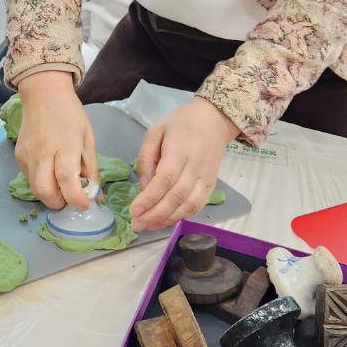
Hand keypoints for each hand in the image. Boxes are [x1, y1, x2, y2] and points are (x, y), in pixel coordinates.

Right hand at [15, 70, 97, 209]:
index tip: (85, 205)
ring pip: (35, 189)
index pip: (66, 179)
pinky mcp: (18, 156)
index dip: (75, 198)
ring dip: (49, 194)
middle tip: (70, 197)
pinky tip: (49, 170)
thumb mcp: (88, 139)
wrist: (43, 94)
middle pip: (45, 191)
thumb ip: (91, 169)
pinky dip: (41, 182)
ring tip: (61, 185)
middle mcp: (42, 152)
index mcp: (65, 146)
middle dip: (59, 203)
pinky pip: (29, 178)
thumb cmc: (70, 115)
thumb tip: (96, 196)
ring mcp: (27, 155)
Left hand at [129, 97, 237, 231]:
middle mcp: (195, 166)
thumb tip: (144, 187)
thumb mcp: (155, 132)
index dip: (150, 198)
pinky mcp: (211, 185)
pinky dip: (182, 216)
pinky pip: (197, 205)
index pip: (165, 179)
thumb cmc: (180, 124)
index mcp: (179, 150)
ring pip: (188, 205)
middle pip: (176, 196)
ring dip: (167, 219)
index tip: (134, 210)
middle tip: (137, 224)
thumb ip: (146, 159)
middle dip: (155, 214)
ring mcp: (206, 178)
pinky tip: (166, 220)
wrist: (213, 121)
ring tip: (148, 225)